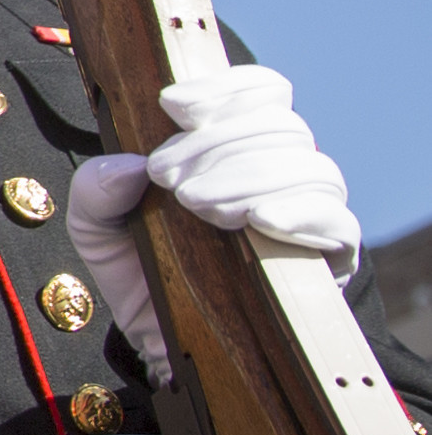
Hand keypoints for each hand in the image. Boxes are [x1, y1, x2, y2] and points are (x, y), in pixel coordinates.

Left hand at [69, 63, 357, 382]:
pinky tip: (261, 219)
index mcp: (234, 150)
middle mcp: (281, 173)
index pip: (261, 93)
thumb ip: (96, 192)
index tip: (173, 106)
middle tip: (171, 180)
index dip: (225, 88)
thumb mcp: (98, 231)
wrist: (166, 346)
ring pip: (311, 167)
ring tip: (199, 206)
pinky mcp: (331, 259)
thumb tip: (128, 165)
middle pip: (280, 126)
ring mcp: (310, 213)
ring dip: (250, 176)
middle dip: (219, 144)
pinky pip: (338, 222)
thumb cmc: (142, 273)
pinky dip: (301, 213)